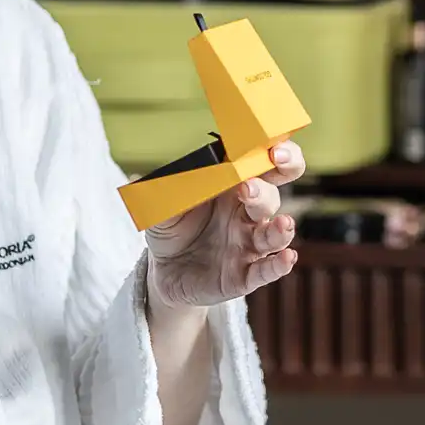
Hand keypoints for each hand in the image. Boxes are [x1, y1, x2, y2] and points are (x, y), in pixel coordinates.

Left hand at [144, 141, 305, 311]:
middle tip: (248, 187)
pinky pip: (265, 271)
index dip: (278, 155)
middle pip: (270, 197)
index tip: (275, 148)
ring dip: (280, 229)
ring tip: (283, 224)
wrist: (163, 271)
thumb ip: (159, 195)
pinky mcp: (243, 276)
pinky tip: (287, 259)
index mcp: (232, 188)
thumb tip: (136, 180)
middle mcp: (246, 215)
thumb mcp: (160, 209)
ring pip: (273, 234)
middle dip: (265, 190)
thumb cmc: (171, 228)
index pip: (264, 166)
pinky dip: (278, 266)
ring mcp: (247, 245)